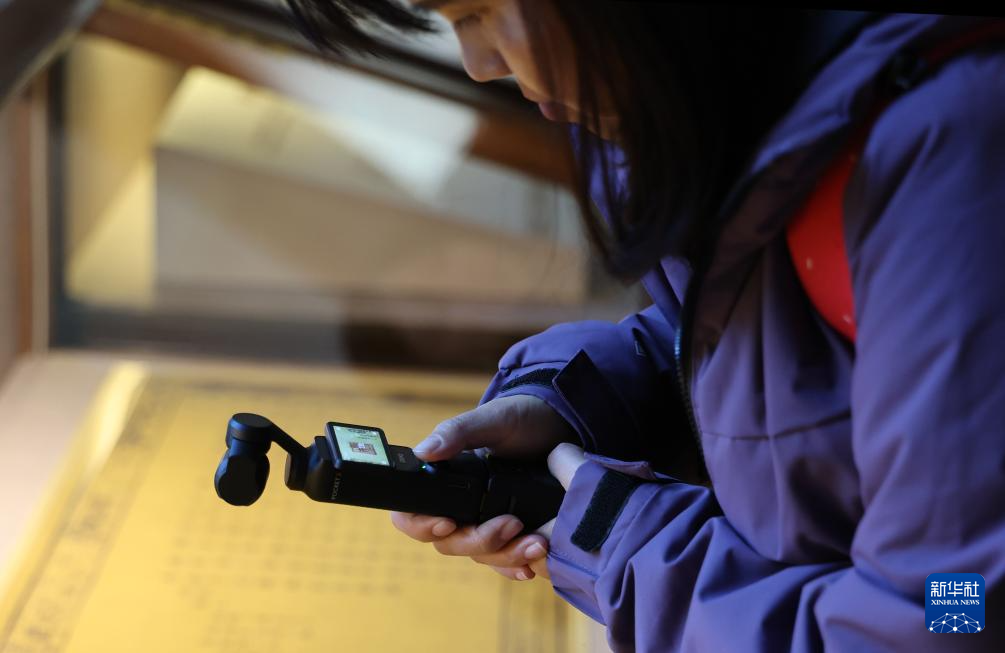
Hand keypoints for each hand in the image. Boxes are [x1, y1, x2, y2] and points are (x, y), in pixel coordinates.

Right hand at [391, 398, 586, 580]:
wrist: (558, 427)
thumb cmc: (519, 417)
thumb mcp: (491, 420)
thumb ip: (456, 432)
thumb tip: (424, 451)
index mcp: (444, 481)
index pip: (412, 516)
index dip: (423, 526)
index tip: (448, 522)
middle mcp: (459, 506)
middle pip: (450, 543)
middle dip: (480, 541)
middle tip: (512, 523)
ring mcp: (485, 522)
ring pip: (481, 556)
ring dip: (506, 555)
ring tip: (537, 543)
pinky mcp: (511, 533)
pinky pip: (504, 561)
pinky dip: (516, 566)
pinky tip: (532, 565)